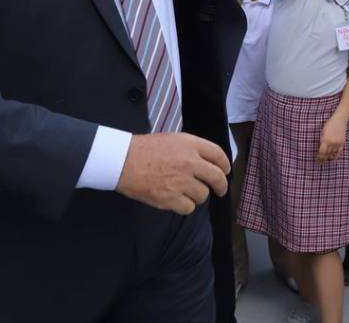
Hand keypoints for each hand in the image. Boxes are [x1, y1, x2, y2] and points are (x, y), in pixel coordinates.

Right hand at [116, 133, 230, 214]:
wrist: (122, 161)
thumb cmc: (144, 149)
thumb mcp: (172, 140)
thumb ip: (192, 149)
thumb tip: (207, 163)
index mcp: (190, 145)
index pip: (218, 155)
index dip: (225, 164)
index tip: (226, 171)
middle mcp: (190, 162)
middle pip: (217, 177)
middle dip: (221, 186)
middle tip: (220, 190)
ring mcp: (181, 181)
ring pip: (203, 195)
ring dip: (197, 195)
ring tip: (186, 191)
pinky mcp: (170, 198)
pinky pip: (188, 207)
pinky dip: (185, 206)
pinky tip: (177, 200)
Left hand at [317, 115, 346, 162]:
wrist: (339, 119)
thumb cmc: (329, 124)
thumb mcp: (323, 132)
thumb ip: (322, 140)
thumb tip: (320, 149)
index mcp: (325, 139)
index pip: (322, 152)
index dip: (319, 156)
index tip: (317, 159)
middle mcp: (332, 142)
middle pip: (327, 154)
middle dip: (323, 158)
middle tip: (320, 162)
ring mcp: (338, 143)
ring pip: (333, 154)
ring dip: (329, 157)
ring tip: (326, 160)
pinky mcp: (342, 142)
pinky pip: (339, 152)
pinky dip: (336, 155)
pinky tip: (333, 158)